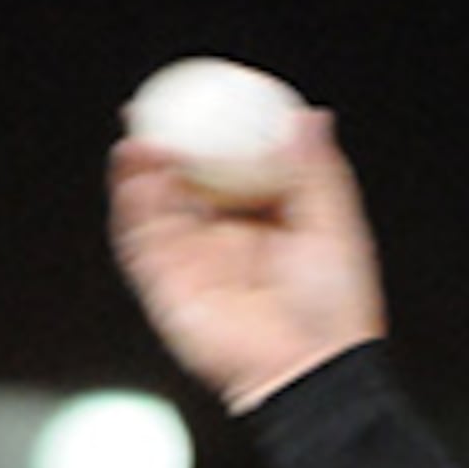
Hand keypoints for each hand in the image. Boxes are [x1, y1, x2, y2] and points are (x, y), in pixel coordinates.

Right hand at [108, 109, 386, 411]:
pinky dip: (132, 199)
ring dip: (145, 166)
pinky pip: (140, 236)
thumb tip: (311, 117)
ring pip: (157, 204)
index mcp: (266, 227)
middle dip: (170, 143)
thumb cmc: (334, 311)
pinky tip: (135, 166)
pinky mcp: (166, 285)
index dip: (219, 136)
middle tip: (162, 104)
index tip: (212, 98)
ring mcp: (192, 263)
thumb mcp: (336, 229)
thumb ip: (319, 173)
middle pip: (187, 182)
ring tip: (145, 131)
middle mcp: (225, 243)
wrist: (310, 369)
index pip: (235, 171)